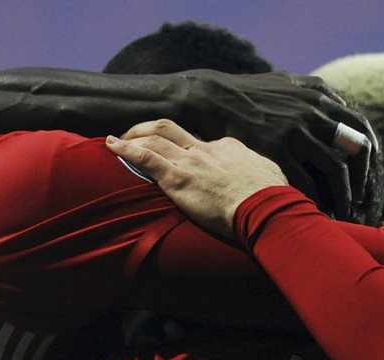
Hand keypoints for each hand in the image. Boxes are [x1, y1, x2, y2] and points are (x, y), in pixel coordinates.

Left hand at [106, 120, 287, 237]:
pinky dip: (124, 150)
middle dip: (149, 129)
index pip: (201, 141)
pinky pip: (144, 157)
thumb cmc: (272, 198)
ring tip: (116, 140)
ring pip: (154, 138)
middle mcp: (205, 149)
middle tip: (135, 134)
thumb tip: (264, 175)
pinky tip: (110, 146)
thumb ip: (260, 171)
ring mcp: (190, 162)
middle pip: (170, 129)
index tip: (179, 155)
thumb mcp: (271, 176)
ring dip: (132, 136)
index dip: (186, 146)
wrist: (265, 207)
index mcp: (228, 148)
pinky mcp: (177, 178)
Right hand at [179, 70, 374, 220]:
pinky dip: (315, 199)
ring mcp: (296, 131)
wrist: (213, 98)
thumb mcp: (287, 82)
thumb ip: (316, 94)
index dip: (367, 156)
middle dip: (362, 179)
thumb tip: (341, 105)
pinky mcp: (276, 149)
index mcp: (319, 97)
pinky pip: (306, 182)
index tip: (366, 175)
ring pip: (336, 169)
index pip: (361, 127)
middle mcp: (313, 112)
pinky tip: (314, 209)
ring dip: (344, 194)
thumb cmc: (251, 94)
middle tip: (359, 199)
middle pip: (356, 149)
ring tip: (342, 210)